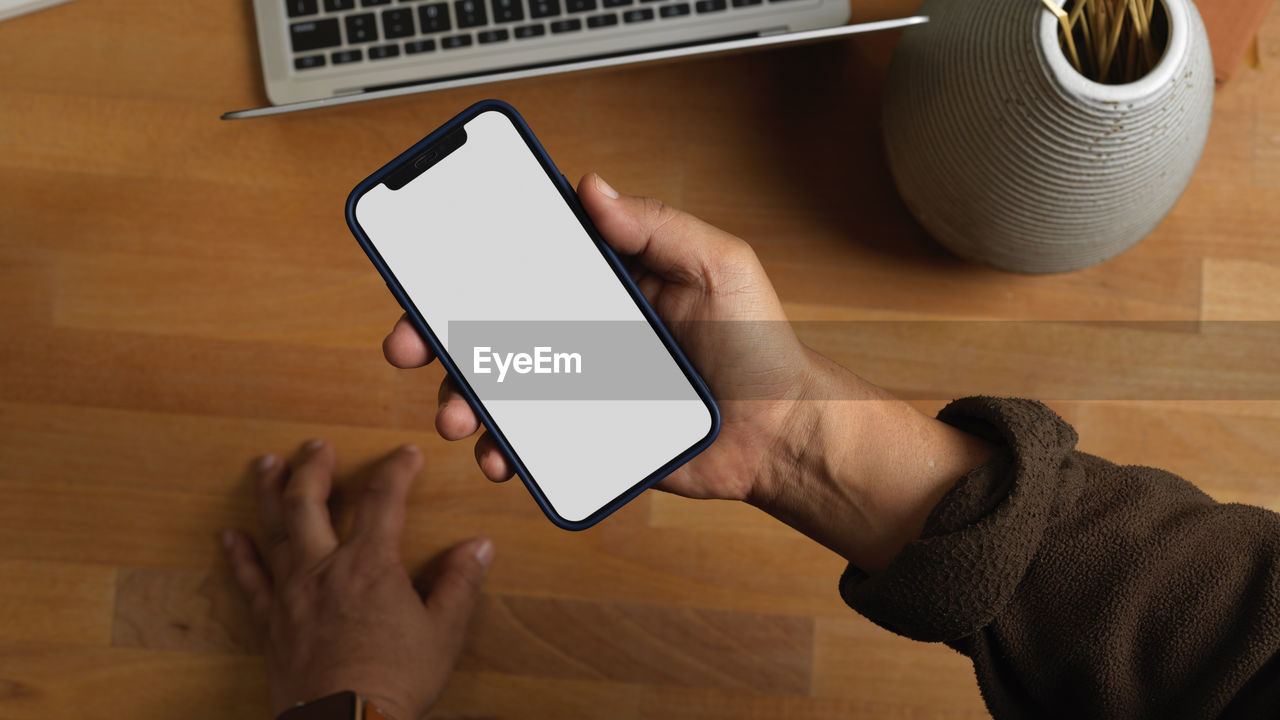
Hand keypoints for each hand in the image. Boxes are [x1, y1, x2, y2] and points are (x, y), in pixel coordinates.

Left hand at [222, 440, 492, 719]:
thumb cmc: (395, 681)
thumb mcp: (442, 632)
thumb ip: (459, 584)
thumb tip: (478, 547)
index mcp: (370, 564)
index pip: (384, 500)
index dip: (397, 471)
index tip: (406, 455)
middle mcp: (324, 568)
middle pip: (309, 502)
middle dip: (313, 468)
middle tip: (317, 447)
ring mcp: (291, 593)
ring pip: (274, 530)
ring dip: (270, 493)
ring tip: (266, 465)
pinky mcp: (271, 622)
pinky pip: (249, 580)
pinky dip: (239, 555)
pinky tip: (230, 535)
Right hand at [384, 172, 826, 502]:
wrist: (782, 435)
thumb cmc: (760, 345)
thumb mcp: (720, 267)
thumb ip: (658, 227)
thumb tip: (592, 188)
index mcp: (607, 283)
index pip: (525, 262)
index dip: (469, 263)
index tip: (426, 266)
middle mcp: (584, 331)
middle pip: (493, 327)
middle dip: (437, 335)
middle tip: (407, 346)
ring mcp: (580, 388)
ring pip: (498, 388)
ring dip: (460, 397)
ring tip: (457, 414)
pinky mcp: (586, 439)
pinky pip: (530, 443)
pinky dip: (502, 451)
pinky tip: (500, 457)